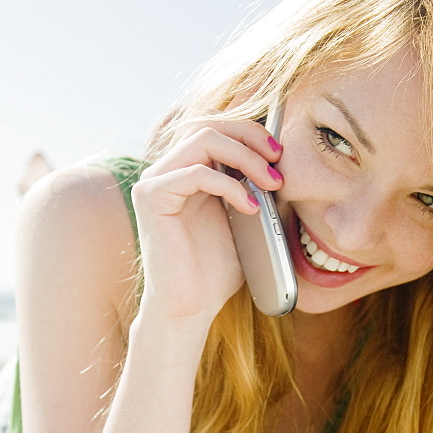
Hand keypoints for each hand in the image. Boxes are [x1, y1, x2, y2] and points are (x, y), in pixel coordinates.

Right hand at [132, 119, 283, 320]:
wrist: (191, 307)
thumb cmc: (216, 270)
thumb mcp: (245, 218)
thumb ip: (253, 186)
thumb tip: (281, 158)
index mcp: (187, 170)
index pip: (218, 128)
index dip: (251, 133)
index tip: (280, 154)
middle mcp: (167, 169)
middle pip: (211, 124)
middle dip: (251, 137)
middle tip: (279, 160)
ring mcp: (155, 180)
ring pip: (203, 139)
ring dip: (245, 157)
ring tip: (270, 183)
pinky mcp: (150, 196)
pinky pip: (194, 172)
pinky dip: (229, 185)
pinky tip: (249, 206)